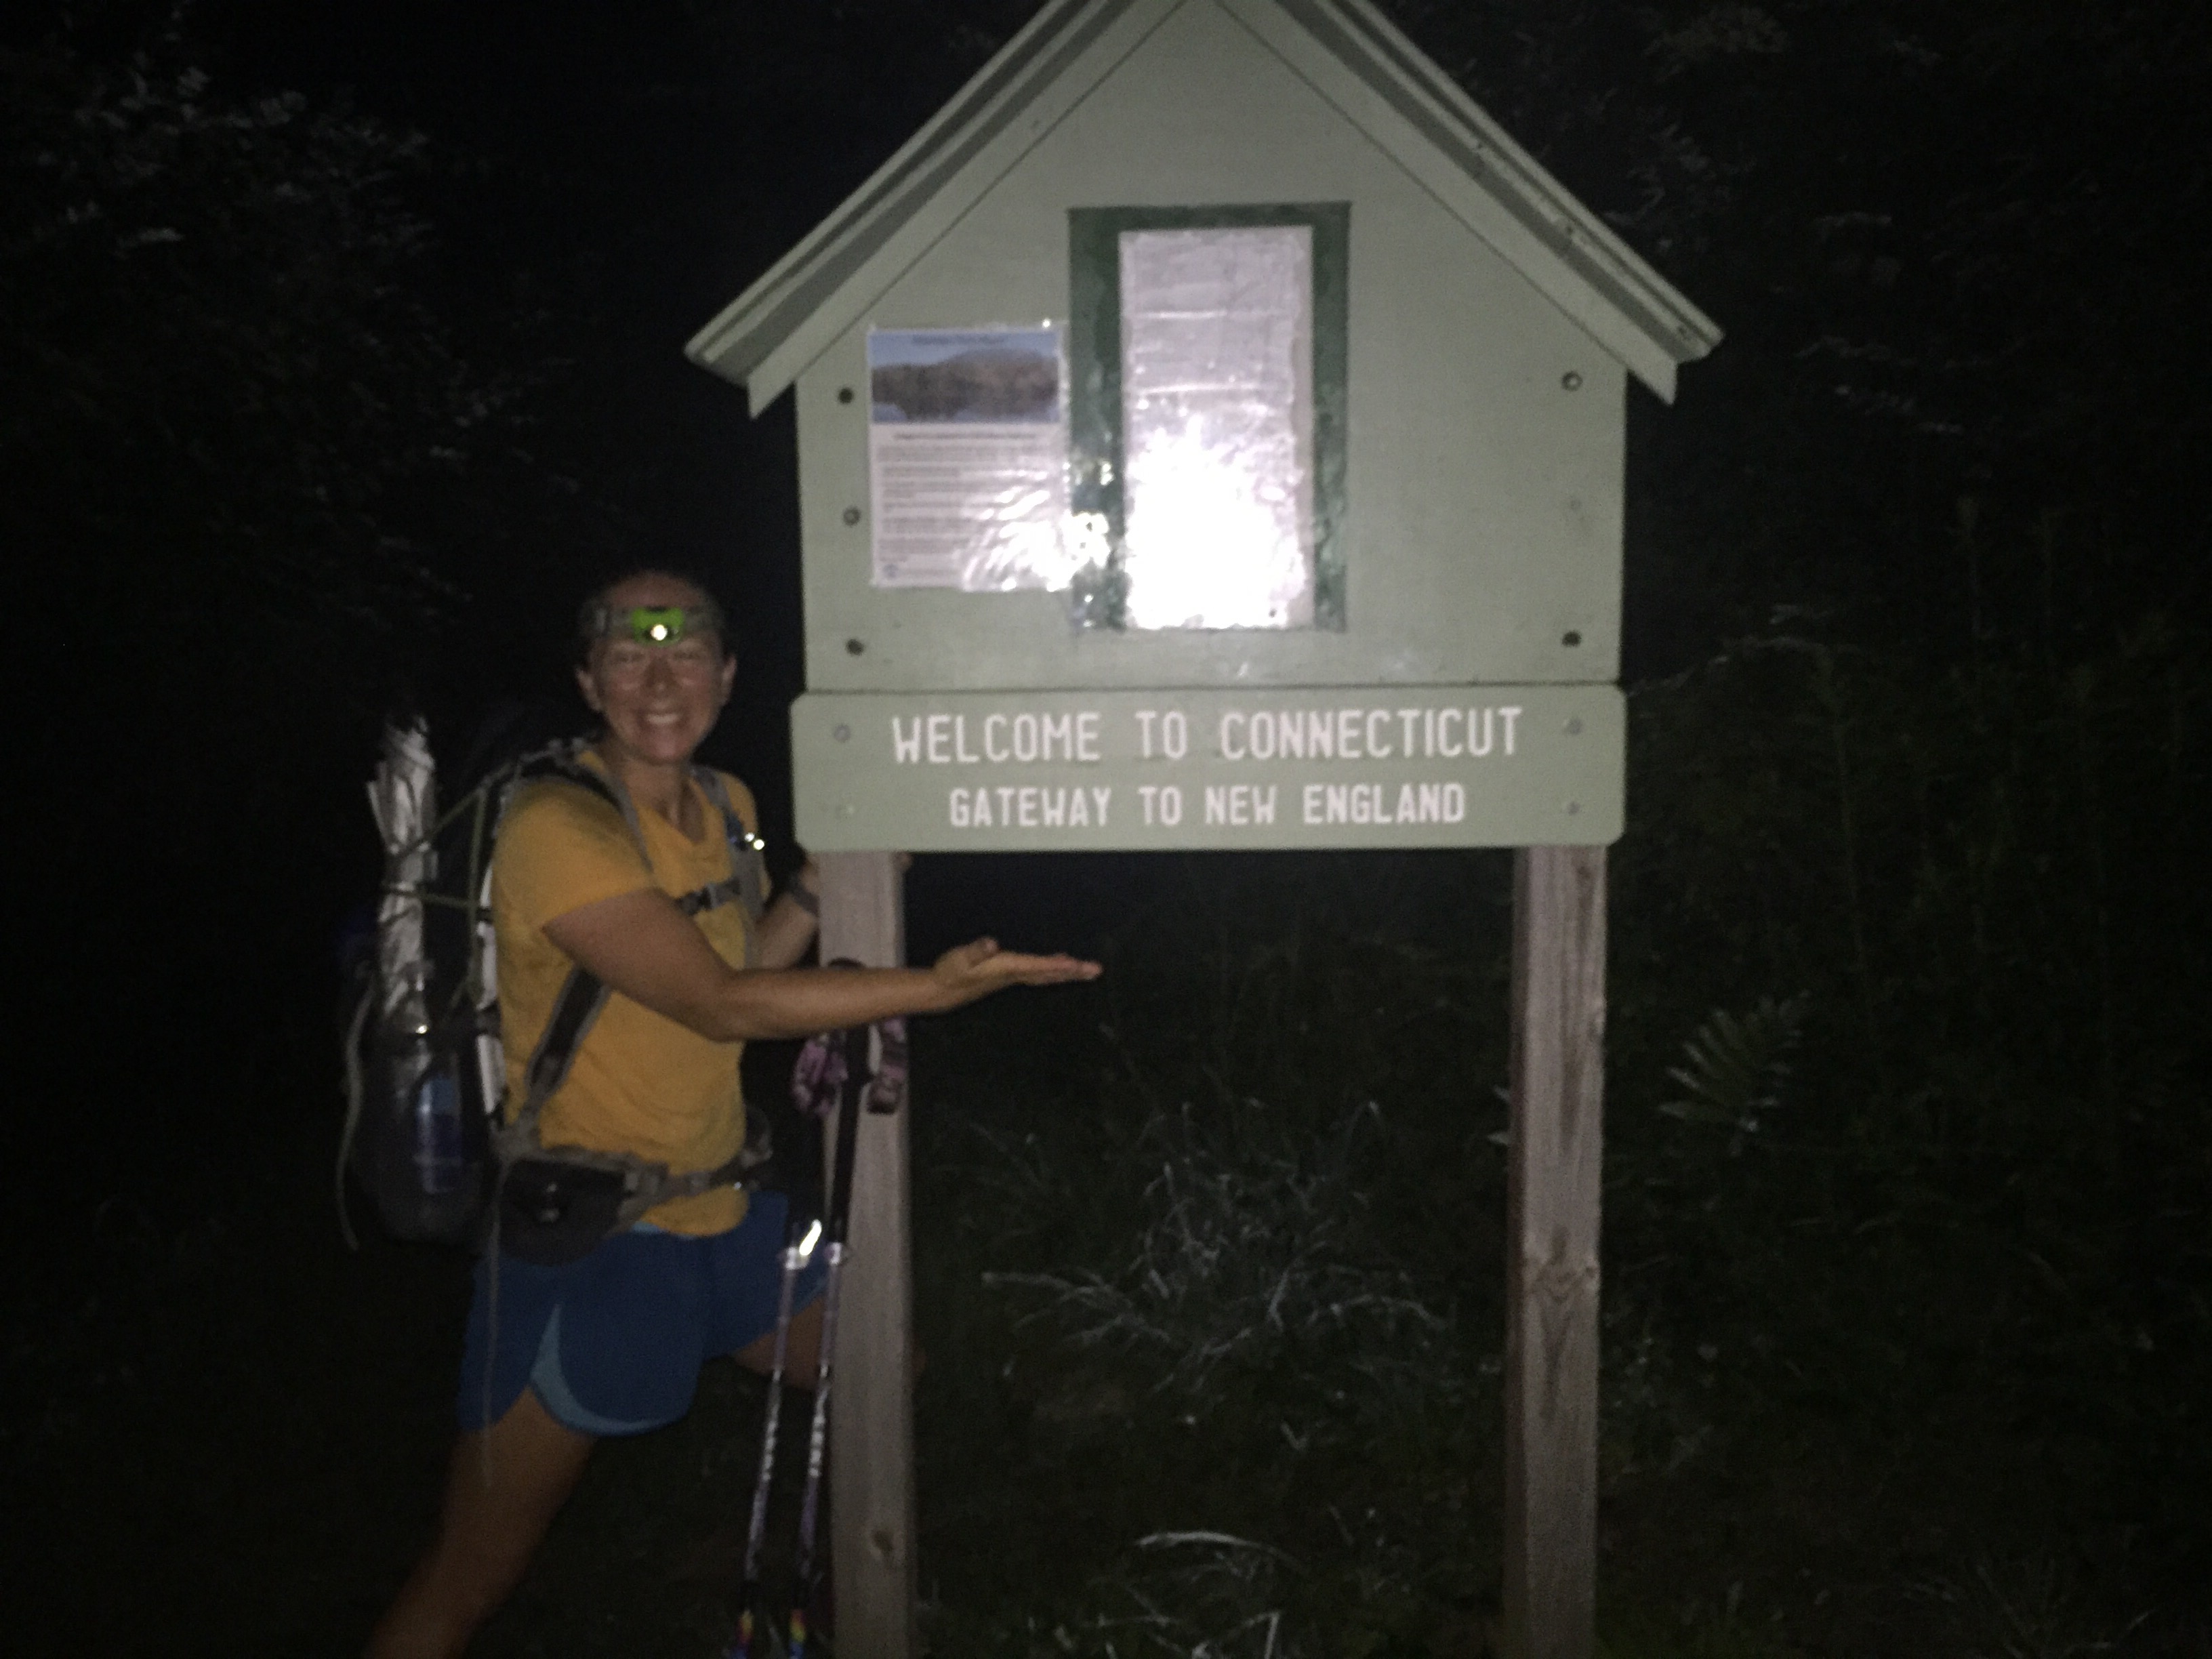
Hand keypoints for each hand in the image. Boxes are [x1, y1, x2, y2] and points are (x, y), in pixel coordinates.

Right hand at [928, 937, 1100, 1009]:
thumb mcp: (960, 959)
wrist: (943, 992)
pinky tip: (1060, 966)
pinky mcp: (1010, 976)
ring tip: (1086, 970)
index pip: (1037, 967)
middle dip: (1073, 972)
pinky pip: (1039, 974)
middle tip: (1096, 970)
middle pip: (1049, 974)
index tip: (1078, 964)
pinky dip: (1053, 970)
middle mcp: (1015, 975)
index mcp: (1007, 969)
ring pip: (1046, 976)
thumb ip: (976, 950)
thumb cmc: (950, 972)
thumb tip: (991, 943)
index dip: (1058, 965)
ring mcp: (1014, 978)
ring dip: (1067, 973)